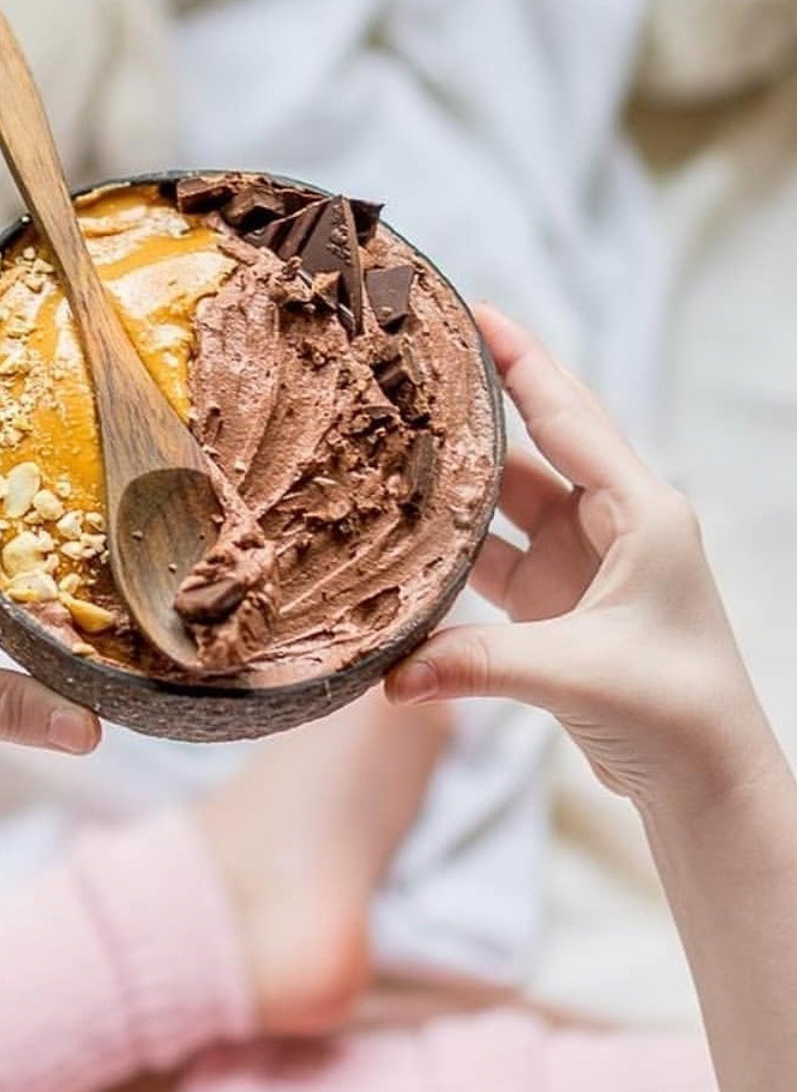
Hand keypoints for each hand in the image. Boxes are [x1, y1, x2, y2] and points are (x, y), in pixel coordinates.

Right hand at [386, 303, 767, 805]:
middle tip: (422, 360)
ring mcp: (578, 563)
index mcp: (641, 513)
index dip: (523, 361)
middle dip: (481, 401)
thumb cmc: (676, 713)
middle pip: (534, 444)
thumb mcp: (578, 675)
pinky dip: (452, 547)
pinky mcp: (552, 603)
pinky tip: (408, 534)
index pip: (569, 417)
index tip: (477, 310)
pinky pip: (491, 557)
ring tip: (396, 439)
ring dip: (457, 478)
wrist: (703, 781)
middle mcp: (610, 524)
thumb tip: (389, 675)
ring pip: (505, 500)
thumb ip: (479, 666)